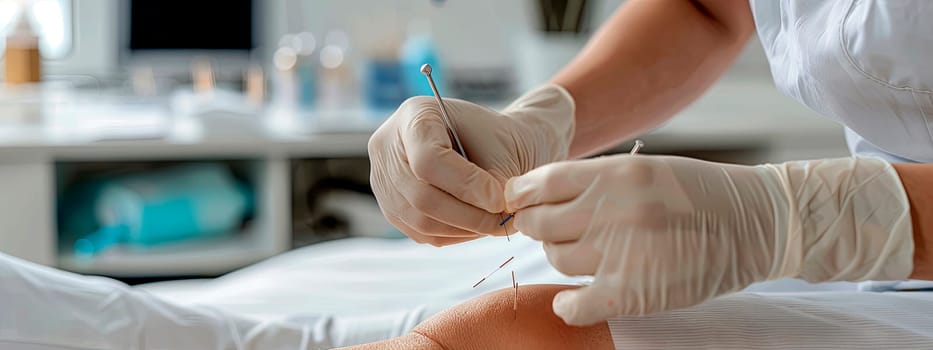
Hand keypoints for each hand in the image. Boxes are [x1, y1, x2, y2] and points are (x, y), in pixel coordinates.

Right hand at [369, 85, 574, 245]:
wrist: (487, 147)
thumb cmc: (494, 141)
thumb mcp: (501, 150)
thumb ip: (494, 181)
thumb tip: (495, 212)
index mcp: (414, 115)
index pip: (428, 159)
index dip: (466, 185)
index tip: (499, 199)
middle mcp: (387, 147)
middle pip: (421, 195)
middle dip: (468, 214)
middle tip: (502, 221)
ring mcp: (383, 181)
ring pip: (420, 220)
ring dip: (463, 228)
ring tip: (494, 224)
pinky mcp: (391, 209)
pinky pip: (421, 232)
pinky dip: (453, 234)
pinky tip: (476, 225)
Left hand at [505, 154, 912, 324]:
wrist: (755, 223)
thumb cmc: (697, 193)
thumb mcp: (644, 168)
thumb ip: (594, 180)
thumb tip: (539, 194)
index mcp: (613, 173)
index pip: (538, 183)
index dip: (521, 196)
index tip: (521, 203)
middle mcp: (610, 209)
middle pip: (539, 223)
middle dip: (540, 227)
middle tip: (556, 231)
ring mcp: (619, 251)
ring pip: (555, 259)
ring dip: (562, 258)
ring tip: (587, 254)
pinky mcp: (632, 291)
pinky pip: (575, 305)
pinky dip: (567, 306)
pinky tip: (572, 301)